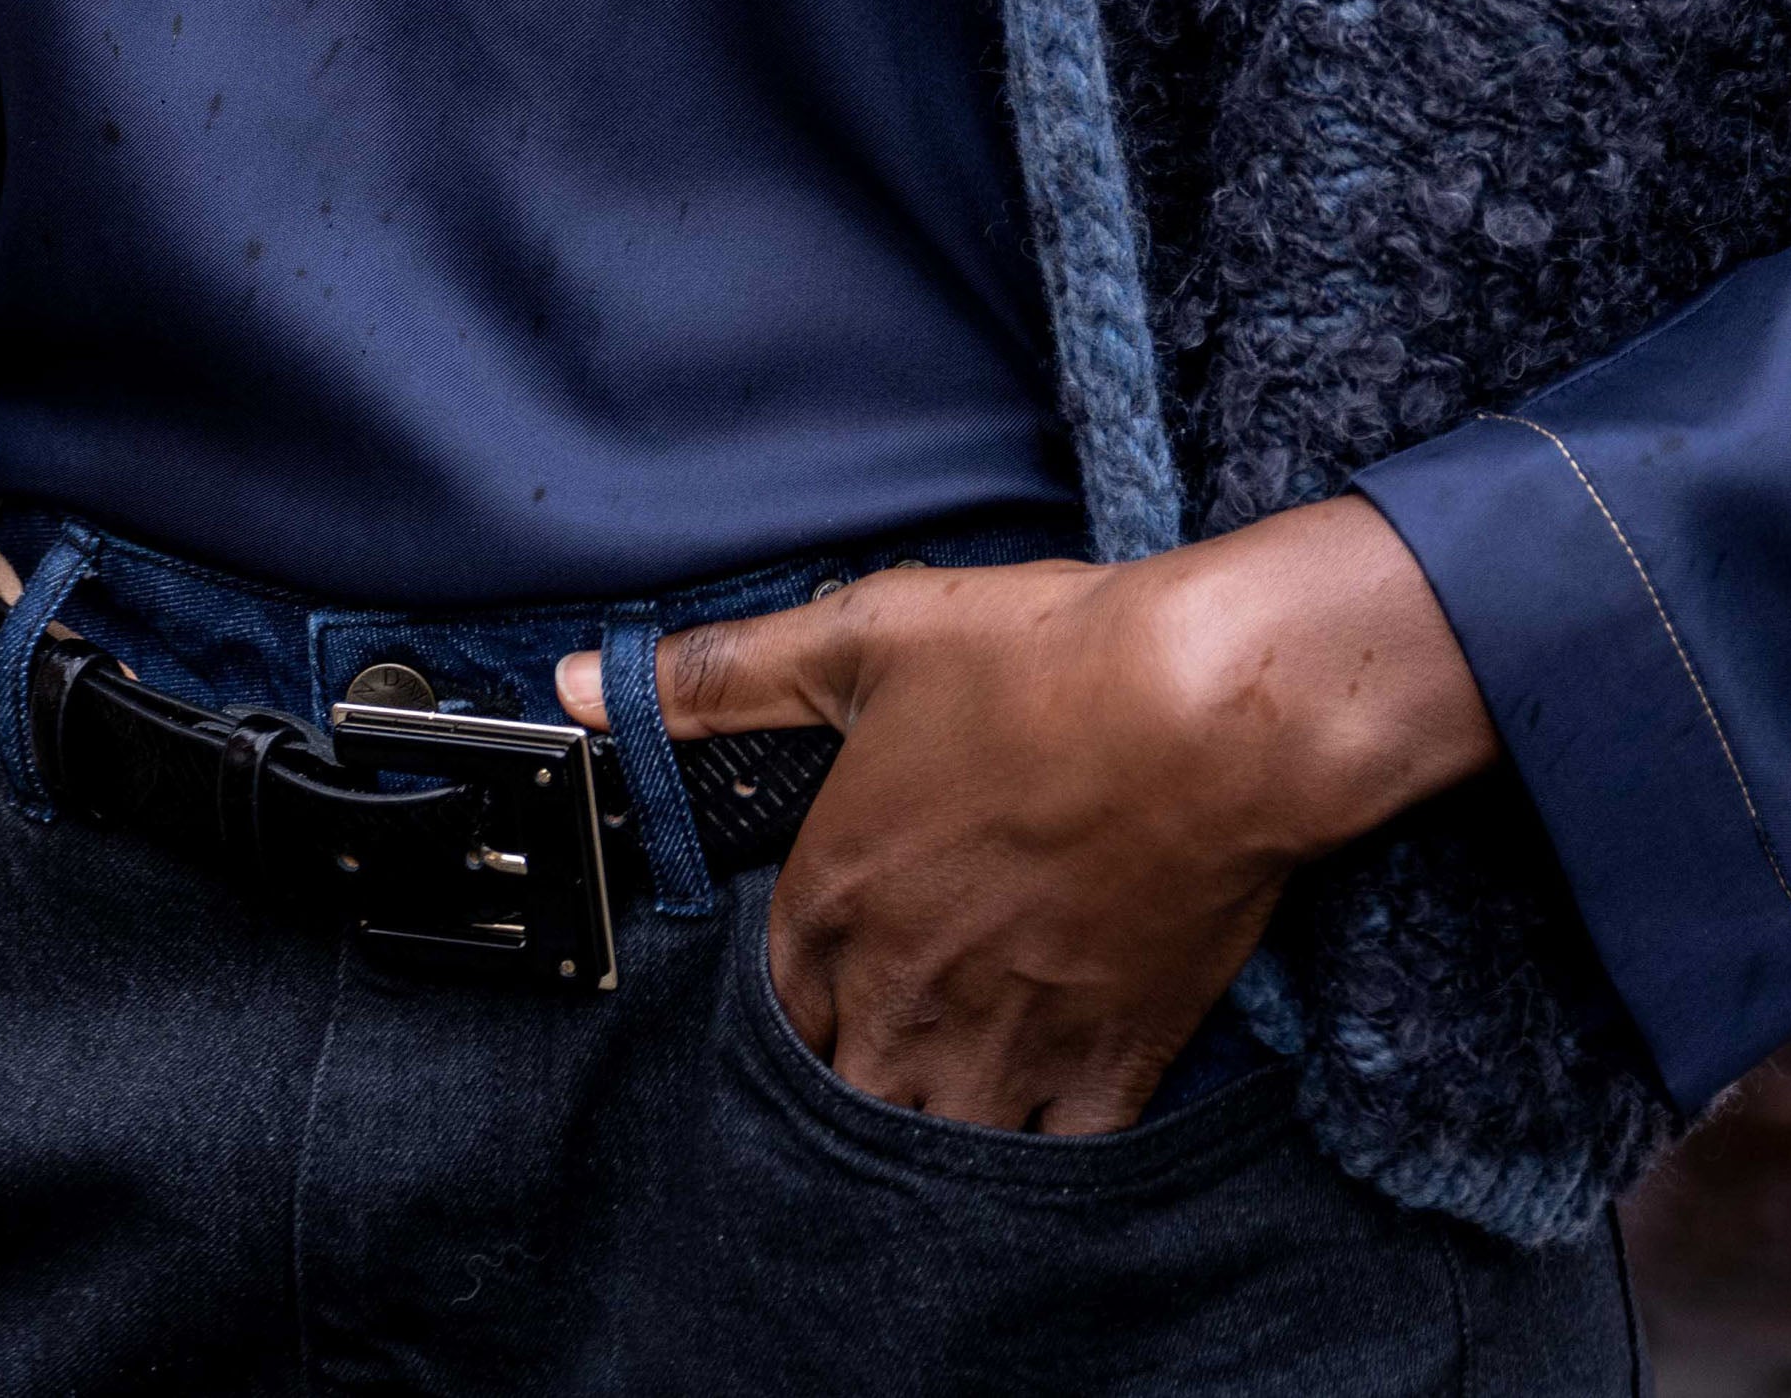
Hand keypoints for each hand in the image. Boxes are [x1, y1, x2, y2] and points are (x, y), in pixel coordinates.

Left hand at [555, 501, 1494, 1136]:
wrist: (1209, 708)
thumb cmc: (1042, 662)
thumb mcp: (864, 635)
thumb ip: (719, 673)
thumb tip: (581, 683)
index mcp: (835, 899)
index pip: (778, 998)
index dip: (801, 983)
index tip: (837, 959)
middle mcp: (905, 993)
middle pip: (843, 1087)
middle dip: (854, 1065)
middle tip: (895, 1022)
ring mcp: (1009, 1044)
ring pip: (937, 1142)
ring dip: (933, 1116)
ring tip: (956, 1074)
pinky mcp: (1111, 1066)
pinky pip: (1055, 1155)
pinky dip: (1042, 1145)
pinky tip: (1046, 1108)